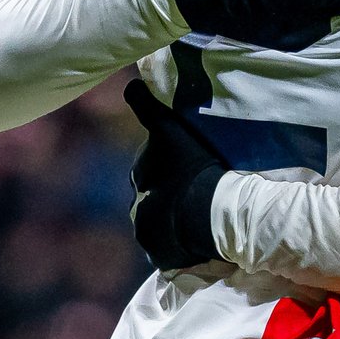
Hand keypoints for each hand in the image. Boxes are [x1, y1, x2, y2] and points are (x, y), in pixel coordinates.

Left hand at [125, 79, 227, 270]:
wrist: (209, 213)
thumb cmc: (193, 167)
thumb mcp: (169, 128)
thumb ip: (146, 105)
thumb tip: (130, 83)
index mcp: (140, 174)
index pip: (150, 170)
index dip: (168, 167)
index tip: (187, 168)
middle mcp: (136, 204)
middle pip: (154, 197)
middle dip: (168, 194)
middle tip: (197, 191)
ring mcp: (147, 233)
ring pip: (159, 223)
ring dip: (173, 219)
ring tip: (200, 216)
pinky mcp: (159, 255)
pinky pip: (167, 249)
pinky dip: (178, 244)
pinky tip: (196, 237)